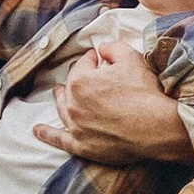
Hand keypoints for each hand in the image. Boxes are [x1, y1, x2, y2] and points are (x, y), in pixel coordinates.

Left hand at [44, 42, 191, 170]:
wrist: (155, 128)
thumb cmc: (144, 93)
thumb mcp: (131, 58)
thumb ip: (112, 47)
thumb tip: (102, 48)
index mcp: (80, 81)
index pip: (83, 65)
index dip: (94, 60)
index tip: (100, 59)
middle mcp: (73, 104)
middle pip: (71, 87)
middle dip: (78, 79)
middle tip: (85, 77)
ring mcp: (76, 126)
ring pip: (62, 110)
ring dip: (59, 100)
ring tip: (57, 93)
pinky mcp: (83, 145)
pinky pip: (60, 139)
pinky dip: (47, 134)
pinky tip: (37, 131)